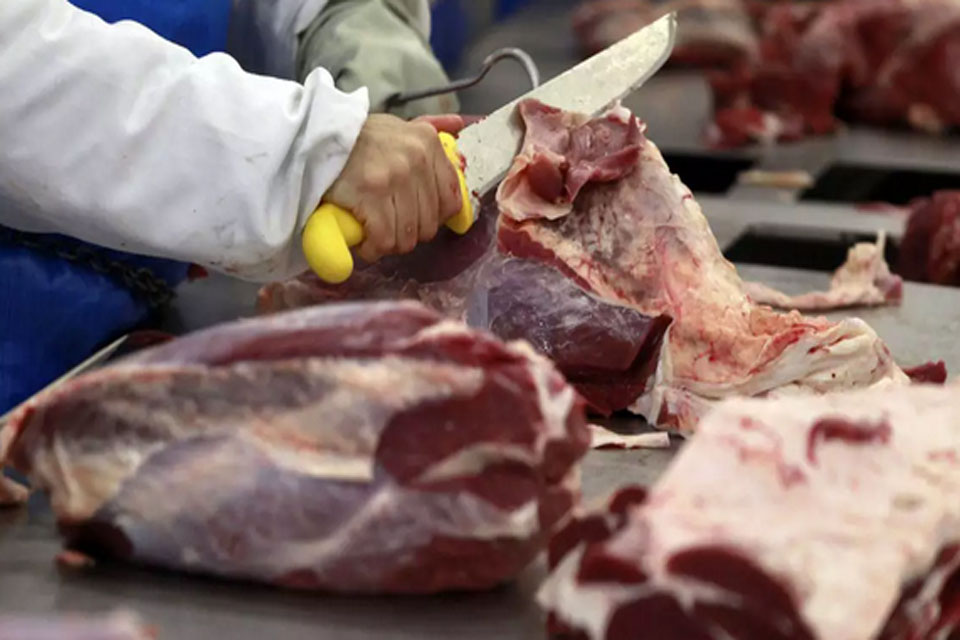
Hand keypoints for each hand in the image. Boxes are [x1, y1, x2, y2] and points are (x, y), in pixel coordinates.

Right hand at [324, 114, 462, 262]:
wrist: (314, 138)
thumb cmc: (357, 138)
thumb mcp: (397, 126)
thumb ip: (431, 126)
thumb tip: (459, 124)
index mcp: (427, 143)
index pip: (451, 199)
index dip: (435, 217)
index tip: (417, 218)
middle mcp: (416, 159)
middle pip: (428, 224)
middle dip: (409, 233)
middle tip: (389, 227)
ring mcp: (394, 178)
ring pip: (407, 237)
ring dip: (390, 243)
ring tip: (375, 234)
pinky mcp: (371, 196)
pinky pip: (383, 239)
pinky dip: (373, 248)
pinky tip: (364, 242)